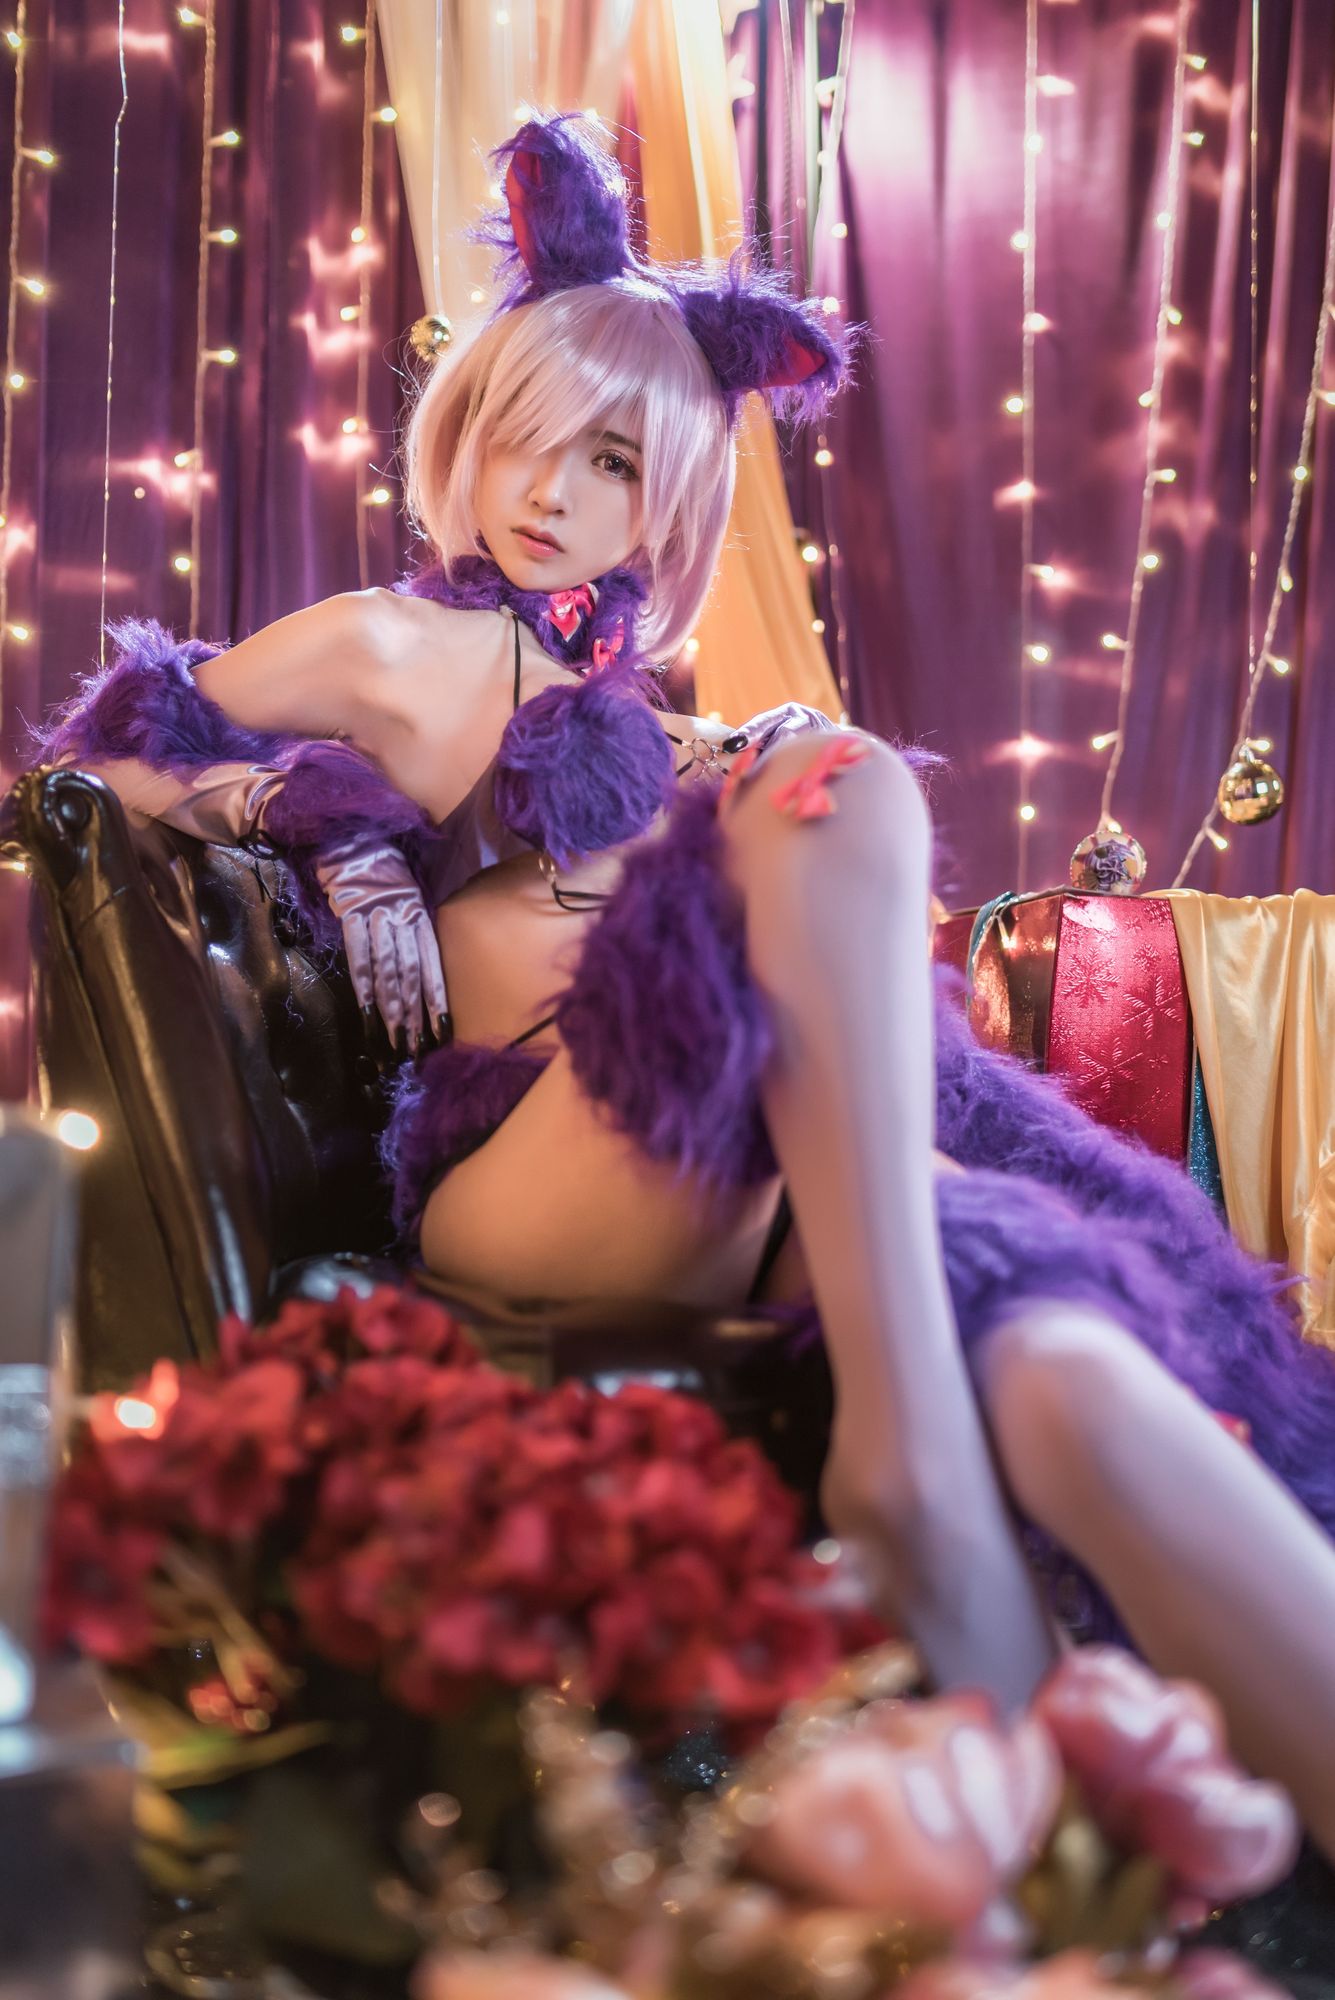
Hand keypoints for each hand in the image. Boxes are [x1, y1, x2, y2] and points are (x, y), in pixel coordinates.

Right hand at [313, 838, 448, 1051]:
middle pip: (412, 975)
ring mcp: (378, 916)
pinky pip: (359, 956)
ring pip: (389, 971)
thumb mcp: (405, 891)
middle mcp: (403, 917)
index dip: (437, 999)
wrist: (350, 830)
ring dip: (392, 1009)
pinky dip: (364, 986)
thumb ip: (411, 925)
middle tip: (416, 1048)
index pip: (432, 964)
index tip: (442, 1031)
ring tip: (395, 1041)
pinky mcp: (351, 913)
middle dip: (415, 1015)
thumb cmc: (379, 864)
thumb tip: (415, 965)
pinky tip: (367, 1013)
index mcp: (418, 914)